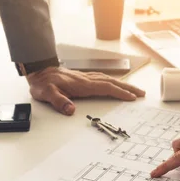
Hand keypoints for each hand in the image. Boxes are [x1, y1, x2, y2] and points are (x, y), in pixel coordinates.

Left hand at [26, 67, 144, 114]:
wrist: (38, 71)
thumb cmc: (42, 83)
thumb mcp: (46, 94)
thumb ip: (58, 101)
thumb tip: (70, 109)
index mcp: (81, 84)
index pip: (105, 88)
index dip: (119, 92)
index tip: (131, 97)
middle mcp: (86, 79)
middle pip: (112, 82)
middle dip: (128, 88)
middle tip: (142, 93)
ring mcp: (86, 78)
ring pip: (109, 80)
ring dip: (123, 84)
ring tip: (134, 90)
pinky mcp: (83, 78)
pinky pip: (103, 79)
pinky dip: (113, 82)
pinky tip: (116, 84)